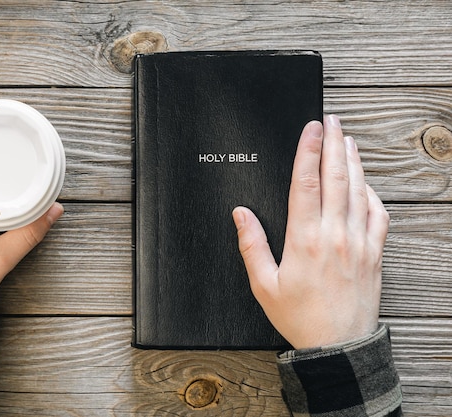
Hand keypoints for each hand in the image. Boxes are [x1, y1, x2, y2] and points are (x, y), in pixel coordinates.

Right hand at [232, 115, 388, 348]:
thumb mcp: (263, 285)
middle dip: (333, 143)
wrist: (338, 347)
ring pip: (360, 190)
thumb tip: (240, 213)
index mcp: (304, 239)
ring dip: (354, 161)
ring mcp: (359, 242)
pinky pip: (378, 214)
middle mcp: (335, 235)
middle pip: (336, 177)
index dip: (308, 151)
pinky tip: (366, 182)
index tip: (310, 128)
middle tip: (331, 120)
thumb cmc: (299, 317)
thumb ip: (252, 245)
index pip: (307, 183)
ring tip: (348, 139)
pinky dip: (373, 193)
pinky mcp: (375, 253)